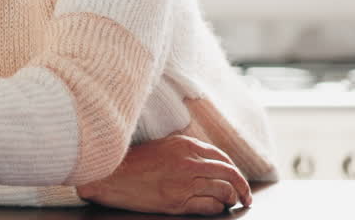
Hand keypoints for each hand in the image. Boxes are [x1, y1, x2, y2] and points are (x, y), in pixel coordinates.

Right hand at [77, 134, 252, 214]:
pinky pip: (210, 206)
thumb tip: (209, 162)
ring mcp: (183, 182)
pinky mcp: (177, 201)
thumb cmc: (133, 162)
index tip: (237, 179)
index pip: (222, 157)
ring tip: (230, 203)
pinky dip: (217, 208)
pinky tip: (215, 208)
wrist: (110, 176)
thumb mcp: (161, 147)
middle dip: (242, 186)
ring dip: (231, 199)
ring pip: (223, 190)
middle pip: (229, 173)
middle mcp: (188, 161)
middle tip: (245, 196)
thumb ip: (185, 151)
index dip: (234, 170)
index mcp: (184, 145)